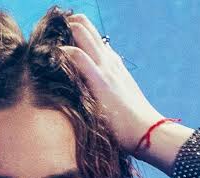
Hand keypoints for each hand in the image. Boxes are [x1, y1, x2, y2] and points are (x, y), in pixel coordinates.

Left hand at [60, 14, 192, 173]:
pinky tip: (55, 51)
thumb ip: (105, 91)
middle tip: (55, 25)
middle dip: (71, 23)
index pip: (95, 41)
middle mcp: (110, 61)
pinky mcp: (100, 80)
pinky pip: (79, 57)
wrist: (147, 131)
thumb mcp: (118, 100)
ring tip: (52, 28)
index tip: (63, 34)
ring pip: (83, 34)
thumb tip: (89, 93)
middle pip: (88, 30)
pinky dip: (65, 50)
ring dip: (68, 28)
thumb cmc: (131, 122)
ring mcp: (105, 68)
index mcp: (114, 65)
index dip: (79, 33)